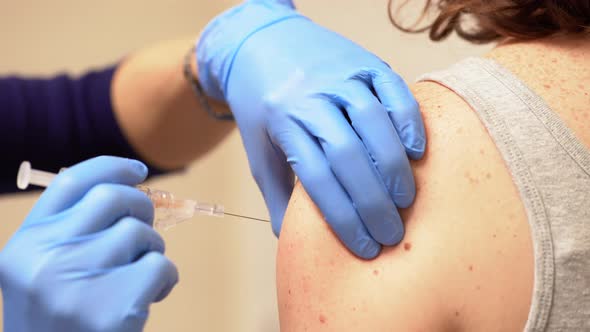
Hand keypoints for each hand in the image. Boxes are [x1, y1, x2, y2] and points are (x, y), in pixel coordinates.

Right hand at [0, 156, 177, 331]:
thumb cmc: (61, 319)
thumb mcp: (45, 271)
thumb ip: (72, 232)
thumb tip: (128, 189)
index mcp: (25, 245)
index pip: (71, 183)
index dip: (110, 168)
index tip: (138, 171)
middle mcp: (45, 260)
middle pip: (113, 198)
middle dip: (141, 207)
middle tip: (144, 232)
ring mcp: (76, 285)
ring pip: (140, 233)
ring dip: (153, 249)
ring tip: (142, 275)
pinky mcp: (112, 310)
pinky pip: (160, 265)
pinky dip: (166, 277)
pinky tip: (153, 294)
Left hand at [197, 1, 424, 257]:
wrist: (263, 42)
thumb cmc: (262, 104)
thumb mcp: (258, 148)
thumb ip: (275, 193)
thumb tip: (289, 240)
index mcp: (282, 122)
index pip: (317, 178)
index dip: (343, 217)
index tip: (364, 246)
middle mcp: (311, 97)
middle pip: (347, 154)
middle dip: (373, 201)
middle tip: (392, 233)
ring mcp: (339, 76)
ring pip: (372, 121)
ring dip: (393, 164)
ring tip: (405, 199)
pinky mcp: (363, 61)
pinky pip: (392, 89)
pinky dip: (408, 119)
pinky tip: (415, 151)